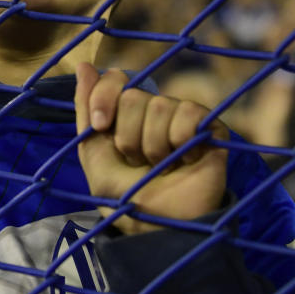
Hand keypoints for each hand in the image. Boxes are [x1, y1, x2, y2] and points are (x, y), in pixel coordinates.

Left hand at [74, 62, 228, 234]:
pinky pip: (189, 113)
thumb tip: (84, 65)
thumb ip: (87, 109)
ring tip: (162, 166)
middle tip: (139, 162)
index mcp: (126, 113)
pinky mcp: (210, 128)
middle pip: (134, 95)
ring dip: (153, 146)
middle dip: (128, 135)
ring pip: (158, 105)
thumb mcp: (93, 153)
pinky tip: (185, 162)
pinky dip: (181, 142)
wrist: (158, 228)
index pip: (116, 79)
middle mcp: (154, 111)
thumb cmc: (125, 197)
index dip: (104, 97)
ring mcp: (183, 118)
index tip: (101, 127)